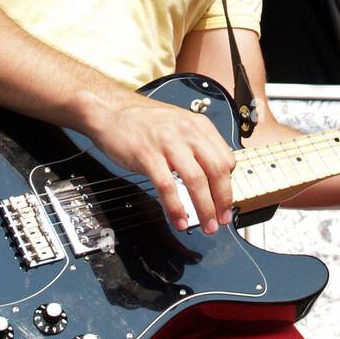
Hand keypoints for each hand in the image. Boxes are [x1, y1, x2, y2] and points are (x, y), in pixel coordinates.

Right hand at [88, 96, 237, 234]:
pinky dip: (176, 208)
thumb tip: (212, 178)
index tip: (226, 203)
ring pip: (195, 180)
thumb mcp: (179, 127)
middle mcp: (187, 132)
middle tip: (221, 220)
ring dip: (205, 208)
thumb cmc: (144, 123)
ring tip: (206, 226)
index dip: (229, 186)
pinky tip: (180, 221)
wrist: (111, 112)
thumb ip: (197, 147)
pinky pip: (167, 186)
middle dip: (223, 201)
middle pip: (216, 170)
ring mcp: (167, 143)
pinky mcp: (147, 155)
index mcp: (198, 126)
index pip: (226, 159)